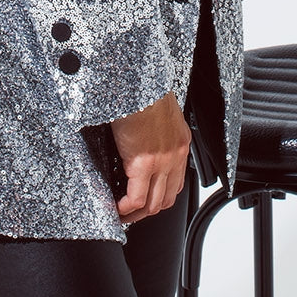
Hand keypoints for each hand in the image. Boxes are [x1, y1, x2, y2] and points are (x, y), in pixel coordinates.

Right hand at [110, 91, 190, 222]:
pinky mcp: (144, 162)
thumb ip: (154, 133)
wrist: (138, 82)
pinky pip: (136, 197)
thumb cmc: (143, 91)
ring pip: (153, 204)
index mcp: (180, 142)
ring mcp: (162, 161)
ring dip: (137, 214)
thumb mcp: (157, 114)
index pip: (176, 183)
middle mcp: (175, 155)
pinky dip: (126, 207)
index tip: (145, 201)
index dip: (159, 197)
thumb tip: (139, 144)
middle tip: (131, 213)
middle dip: (148, 211)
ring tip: (121, 213)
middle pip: (166, 198)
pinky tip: (116, 207)